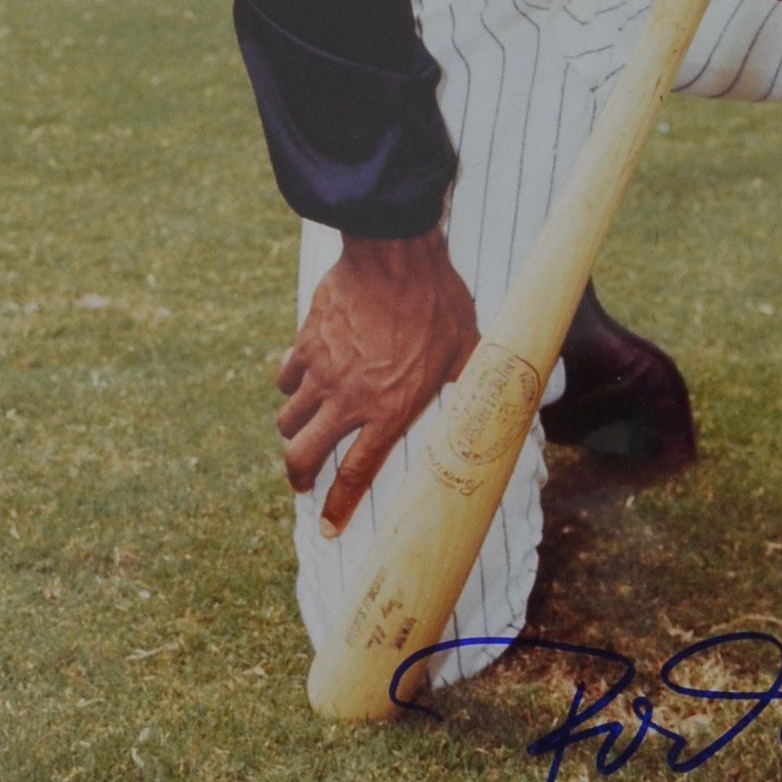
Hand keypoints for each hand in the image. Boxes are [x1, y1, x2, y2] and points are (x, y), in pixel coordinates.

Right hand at [275, 230, 478, 538]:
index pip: (354, 474)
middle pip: (302, 457)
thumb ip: (469, 381)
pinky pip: (285, 377)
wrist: (395, 255)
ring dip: (293, 431)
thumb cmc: (438, 300)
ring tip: (304, 430)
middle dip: (297, 477)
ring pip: (288, 419)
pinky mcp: (306, 342)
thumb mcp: (466, 348)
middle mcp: (349, 400)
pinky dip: (289, 384)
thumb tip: (496, 396)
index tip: (326, 526)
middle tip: (302, 482)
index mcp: (389, 410)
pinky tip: (301, 379)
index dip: (336, 507)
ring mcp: (322, 371)